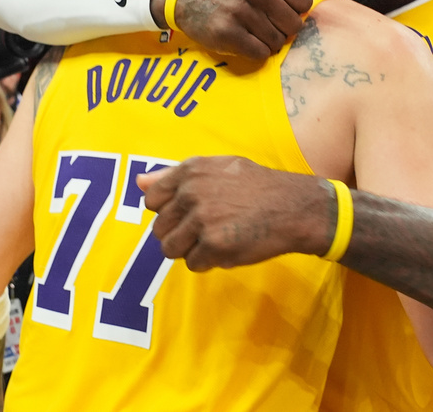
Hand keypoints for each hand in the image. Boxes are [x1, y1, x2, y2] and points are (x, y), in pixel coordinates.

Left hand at [137, 156, 330, 270]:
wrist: (293, 207)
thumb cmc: (257, 186)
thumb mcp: (218, 168)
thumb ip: (175, 176)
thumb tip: (139, 182)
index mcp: (190, 171)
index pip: (152, 200)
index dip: (168, 211)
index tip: (187, 214)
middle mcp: (192, 193)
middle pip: (160, 228)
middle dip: (179, 234)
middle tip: (206, 230)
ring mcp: (201, 220)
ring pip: (171, 249)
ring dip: (190, 250)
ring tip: (214, 241)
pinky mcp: (213, 245)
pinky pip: (193, 264)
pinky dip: (208, 262)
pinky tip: (227, 248)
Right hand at [170, 0, 334, 58]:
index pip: (305, 4)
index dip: (292, 11)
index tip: (275, 8)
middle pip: (293, 25)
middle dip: (281, 28)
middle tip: (262, 21)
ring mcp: (238, 9)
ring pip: (277, 41)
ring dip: (267, 41)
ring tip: (251, 29)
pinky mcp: (226, 31)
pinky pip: (259, 53)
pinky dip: (254, 51)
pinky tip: (243, 39)